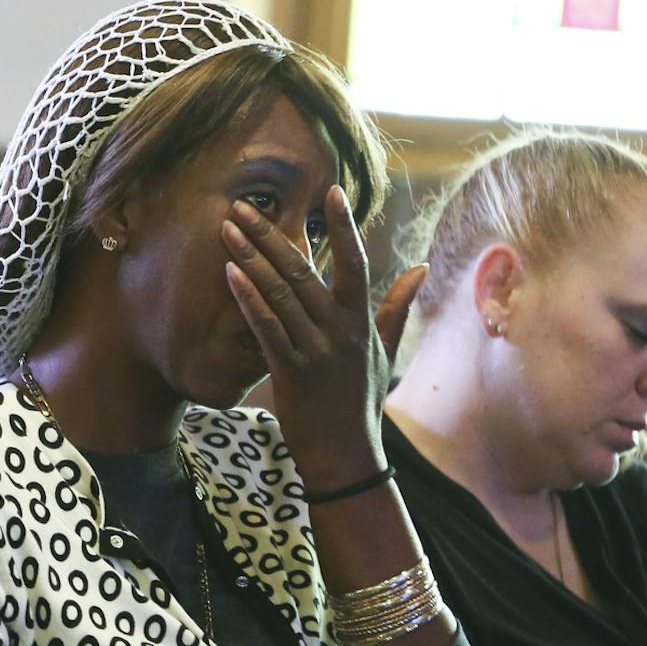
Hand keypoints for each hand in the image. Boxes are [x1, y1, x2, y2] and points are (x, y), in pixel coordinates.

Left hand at [221, 186, 422, 488]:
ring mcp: (315, 350)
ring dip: (250, 257)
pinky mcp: (290, 371)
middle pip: (303, 270)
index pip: (355, 262)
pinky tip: (230, 273)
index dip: (342, 226)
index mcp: (362, 321)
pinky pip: (266, 328)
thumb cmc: (361, 401)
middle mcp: (340, 331)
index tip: (331, 190)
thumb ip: (398, 306)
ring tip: (226, 228)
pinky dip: (248, 298)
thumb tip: (420, 267)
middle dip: (270, 233)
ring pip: (280, 294)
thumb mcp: (384, 351)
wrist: (346, 455)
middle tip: (242, 204)